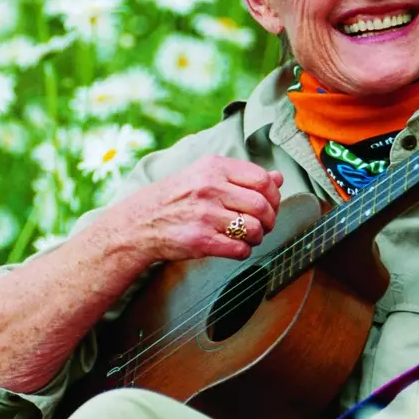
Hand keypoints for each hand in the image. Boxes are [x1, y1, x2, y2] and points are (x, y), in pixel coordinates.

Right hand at [110, 154, 282, 263]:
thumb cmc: (177, 198)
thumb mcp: (205, 175)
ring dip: (257, 237)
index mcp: (214, 167)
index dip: (274, 196)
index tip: (270, 204)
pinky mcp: (200, 240)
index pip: (262, 180)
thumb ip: (242, 176)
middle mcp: (210, 188)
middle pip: (262, 206)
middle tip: (263, 225)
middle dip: (270, 219)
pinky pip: (239, 249)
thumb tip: (278, 178)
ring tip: (248, 236)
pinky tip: (235, 247)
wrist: (140, 222)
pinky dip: (244, 251)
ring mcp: (205, 214)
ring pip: (254, 229)